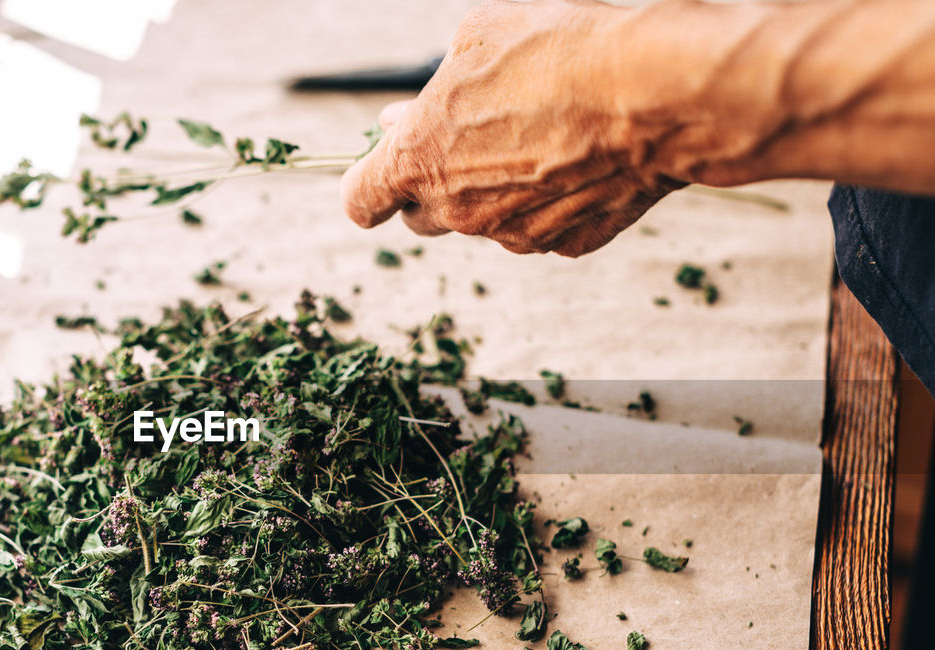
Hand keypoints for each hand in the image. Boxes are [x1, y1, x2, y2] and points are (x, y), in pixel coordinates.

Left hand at [341, 0, 684, 256]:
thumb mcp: (478, 39)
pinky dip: (548, 201)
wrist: (655, 93)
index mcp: (418, 161)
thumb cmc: (561, 52)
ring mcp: (512, 234)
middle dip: (430, 184)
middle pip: (419, 216)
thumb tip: (403, 119)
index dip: (364, 186)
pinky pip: (540, 226)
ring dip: (491, 191)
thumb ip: (430, 91)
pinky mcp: (565, 245)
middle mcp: (457, 211)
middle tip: (463, 137)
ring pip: (482, 222)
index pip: (359, 202)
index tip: (378, 170)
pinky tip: (576, 157)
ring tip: (534, 135)